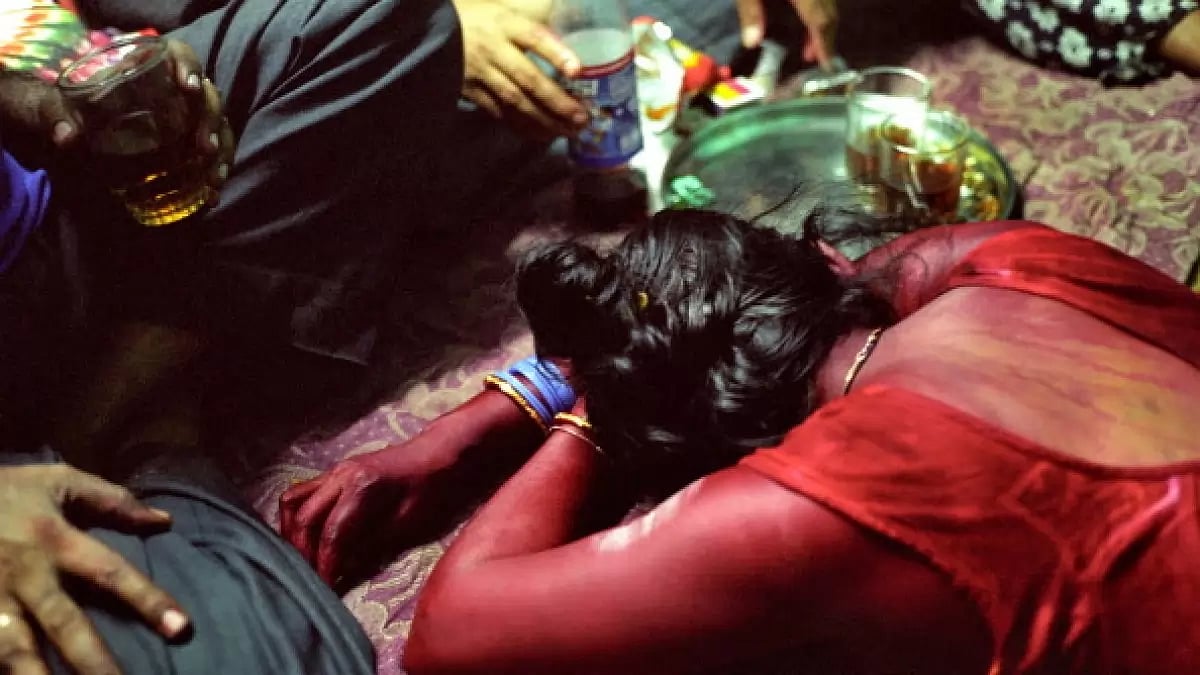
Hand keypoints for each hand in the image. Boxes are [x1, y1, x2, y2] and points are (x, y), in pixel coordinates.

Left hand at [0, 38, 234, 195]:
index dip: (188, 67)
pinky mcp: (189, 144)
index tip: (187, 88)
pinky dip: (216, 173)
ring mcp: (187, 118)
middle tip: (203, 148)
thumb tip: (67, 136)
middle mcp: (175, 91)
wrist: (74, 130)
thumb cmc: (70, 109)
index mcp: (148, 68)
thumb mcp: (57, 107)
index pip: (179, 55)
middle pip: (207, 97)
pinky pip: (214, 154)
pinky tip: (211, 195)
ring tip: (213, 179)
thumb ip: (57, 115)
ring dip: (221, 152)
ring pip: (219, 127)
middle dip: (210, 122)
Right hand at [0, 463, 187, 674]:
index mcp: (55, 540)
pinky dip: (1, 669)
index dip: (147, 600)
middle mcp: (25, 574)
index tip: (181, 628)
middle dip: (93, 660)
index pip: (111, 573)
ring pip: (15, 649)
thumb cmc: (3, 491)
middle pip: (63, 624)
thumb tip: (164, 520)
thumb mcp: (57, 482)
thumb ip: (112, 500)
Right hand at [280, 435, 464, 587]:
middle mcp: (341, 475)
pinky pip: (302, 494)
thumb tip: (343, 572)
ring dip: (292, 534)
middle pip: (304, 519)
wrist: (440, 452)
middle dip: (303, 554)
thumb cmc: (432, 487)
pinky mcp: (334, 473)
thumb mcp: (409, 522)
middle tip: (309, 581)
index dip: (326, 566)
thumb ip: (373, 544)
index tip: (325, 590)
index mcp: (363, 486)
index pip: (333, 534)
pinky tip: (303, 539)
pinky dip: (296, 518)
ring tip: (301, 561)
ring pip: (293, 502)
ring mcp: (334, 471)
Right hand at [452, 0, 587, 139]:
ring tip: (567, 131)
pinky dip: (521, 124)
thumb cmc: (475, 18)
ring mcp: (480, 72)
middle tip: (582, 118)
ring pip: (515, 100)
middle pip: (528, 78)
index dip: (556, 54)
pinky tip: (539, 133)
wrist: (430, 30)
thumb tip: (567, 53)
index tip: (578, 70)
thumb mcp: (502, 11)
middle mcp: (493, 48)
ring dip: (543, 118)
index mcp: (503, 23)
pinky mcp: (469, 90)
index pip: (534, 37)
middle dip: (557, 101)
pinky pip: (499, 111)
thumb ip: (531, 29)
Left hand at [735, 0, 837, 66]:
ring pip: (828, 2)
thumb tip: (752, 43)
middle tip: (812, 59)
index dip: (825, 45)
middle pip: (829, 12)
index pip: (820, 20)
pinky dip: (816, 9)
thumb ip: (750, 11)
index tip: (828, 66)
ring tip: (807, 45)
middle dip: (824, 37)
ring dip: (820, 23)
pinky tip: (804, 17)